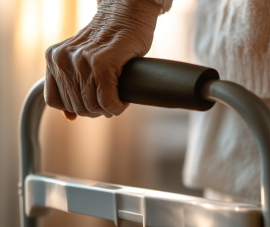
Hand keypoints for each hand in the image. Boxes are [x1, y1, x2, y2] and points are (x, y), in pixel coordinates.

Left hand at [44, 0, 160, 119]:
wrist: (127, 14)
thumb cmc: (110, 39)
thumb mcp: (82, 59)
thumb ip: (72, 84)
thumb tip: (69, 118)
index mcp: (54, 57)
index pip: (55, 101)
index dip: (75, 108)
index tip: (92, 103)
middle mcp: (63, 58)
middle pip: (76, 107)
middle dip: (95, 110)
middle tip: (110, 103)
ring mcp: (81, 61)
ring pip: (92, 106)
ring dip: (108, 109)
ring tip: (117, 100)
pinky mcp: (102, 63)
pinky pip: (107, 101)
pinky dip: (117, 107)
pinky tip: (123, 101)